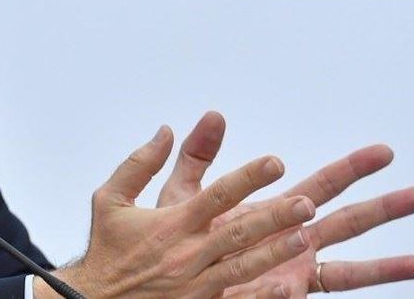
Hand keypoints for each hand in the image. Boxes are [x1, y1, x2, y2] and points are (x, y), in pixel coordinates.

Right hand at [36, 126, 315, 298]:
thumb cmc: (107, 248)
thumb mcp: (110, 199)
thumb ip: (139, 164)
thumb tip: (165, 132)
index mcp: (171, 223)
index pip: (217, 195)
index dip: (248, 178)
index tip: (275, 163)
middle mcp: (188, 252)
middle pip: (239, 232)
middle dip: (275, 216)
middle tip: (306, 203)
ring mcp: (196, 282)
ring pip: (244, 267)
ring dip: (275, 252)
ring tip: (305, 237)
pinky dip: (261, 295)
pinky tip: (286, 288)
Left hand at [156, 111, 413, 296]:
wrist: (160, 280)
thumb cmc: (173, 239)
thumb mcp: (184, 193)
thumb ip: (198, 157)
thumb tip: (213, 115)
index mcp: (276, 210)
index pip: (323, 184)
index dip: (352, 168)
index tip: (383, 153)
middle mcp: (293, 240)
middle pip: (348, 221)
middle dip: (383, 208)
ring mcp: (291, 270)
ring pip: (345, 267)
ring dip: (381, 266)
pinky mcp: (279, 294)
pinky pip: (300, 293)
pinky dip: (316, 288)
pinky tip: (329, 285)